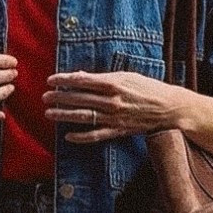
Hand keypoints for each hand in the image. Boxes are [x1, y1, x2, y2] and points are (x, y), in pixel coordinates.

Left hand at [43, 70, 181, 142]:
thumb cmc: (147, 88)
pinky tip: (68, 136)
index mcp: (114, 83)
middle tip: (44, 97)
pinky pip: (96, 135)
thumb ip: (103, 77)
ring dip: (64, 115)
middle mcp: (112, 101)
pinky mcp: (118, 131)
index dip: (64, 80)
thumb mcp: (126, 76)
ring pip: (83, 117)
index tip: (50, 80)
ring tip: (49, 114)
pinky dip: (81, 137)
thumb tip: (80, 76)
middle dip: (59, 97)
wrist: (168, 107)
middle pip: (79, 99)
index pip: (82, 81)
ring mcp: (114, 118)